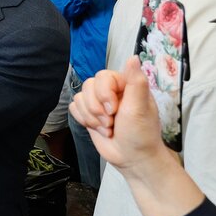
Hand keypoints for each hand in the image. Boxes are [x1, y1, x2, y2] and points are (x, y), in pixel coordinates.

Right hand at [69, 56, 170, 176]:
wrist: (132, 159)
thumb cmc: (141, 134)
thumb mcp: (141, 107)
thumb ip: (136, 81)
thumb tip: (133, 57)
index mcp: (126, 85)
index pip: (103, 76)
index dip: (104, 93)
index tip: (115, 110)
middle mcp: (111, 91)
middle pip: (88, 86)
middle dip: (97, 108)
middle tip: (111, 121)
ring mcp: (99, 103)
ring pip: (79, 97)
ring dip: (91, 117)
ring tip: (108, 128)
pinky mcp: (89, 115)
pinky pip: (74, 108)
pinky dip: (83, 119)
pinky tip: (98, 128)